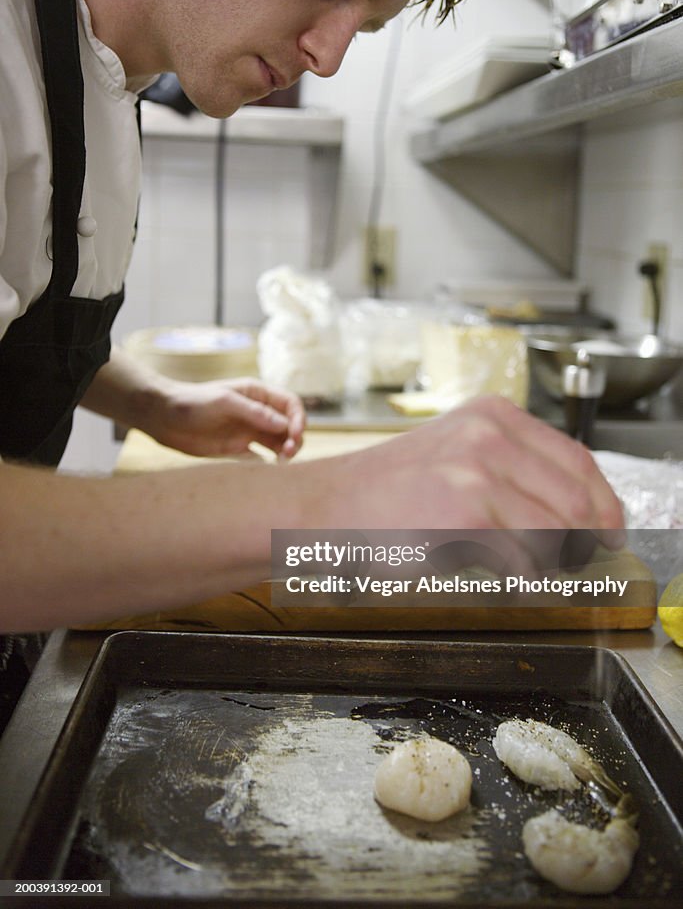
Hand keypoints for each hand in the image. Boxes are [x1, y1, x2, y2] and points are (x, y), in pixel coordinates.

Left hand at [148, 376, 305, 458]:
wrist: (162, 418)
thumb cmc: (191, 402)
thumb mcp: (224, 402)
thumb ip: (254, 413)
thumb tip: (285, 425)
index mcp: (257, 393)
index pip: (290, 404)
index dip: (298, 419)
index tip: (294, 435)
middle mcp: (257, 412)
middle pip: (289, 424)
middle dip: (294, 437)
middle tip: (288, 453)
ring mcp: (249, 430)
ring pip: (279, 441)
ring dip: (286, 451)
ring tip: (282, 461)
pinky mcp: (238, 448)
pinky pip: (263, 455)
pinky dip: (271, 462)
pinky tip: (269, 468)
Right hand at [305, 395, 624, 575]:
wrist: (325, 508)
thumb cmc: (383, 490)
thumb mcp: (453, 452)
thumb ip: (510, 467)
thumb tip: (570, 510)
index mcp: (492, 415)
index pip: (578, 460)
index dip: (604, 503)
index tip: (610, 530)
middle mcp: (490, 436)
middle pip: (577, 499)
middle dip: (585, 541)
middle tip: (574, 564)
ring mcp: (479, 473)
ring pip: (557, 533)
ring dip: (551, 563)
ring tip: (525, 569)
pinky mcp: (466, 515)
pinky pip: (524, 561)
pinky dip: (523, 579)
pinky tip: (501, 576)